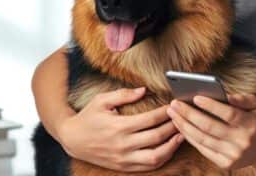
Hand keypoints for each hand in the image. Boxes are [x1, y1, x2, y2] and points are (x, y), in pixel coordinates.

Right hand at [57, 87, 184, 171]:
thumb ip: (123, 94)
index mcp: (119, 126)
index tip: (174, 104)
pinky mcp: (124, 166)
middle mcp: (123, 144)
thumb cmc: (88, 117)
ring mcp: (124, 158)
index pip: (150, 119)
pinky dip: (162, 158)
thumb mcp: (101, 101)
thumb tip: (144, 90)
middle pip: (157, 137)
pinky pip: (148, 166)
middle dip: (173, 126)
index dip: (166, 112)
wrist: (72, 140)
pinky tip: (169, 147)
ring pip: (156, 157)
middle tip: (182, 117)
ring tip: (182, 134)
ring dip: (172, 146)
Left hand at [166, 93, 255, 169]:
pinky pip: (203, 149)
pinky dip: (190, 138)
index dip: (210, 106)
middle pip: (210, 127)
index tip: (195, 97)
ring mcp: (233, 155)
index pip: (228, 114)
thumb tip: (225, 95)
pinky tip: (181, 127)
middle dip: (189, 114)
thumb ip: (242, 99)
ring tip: (173, 114)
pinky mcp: (226, 164)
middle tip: (174, 103)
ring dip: (184, 126)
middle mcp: (241, 141)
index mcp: (250, 124)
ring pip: (203, 139)